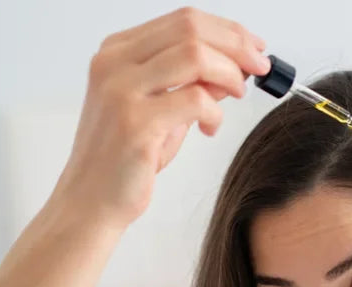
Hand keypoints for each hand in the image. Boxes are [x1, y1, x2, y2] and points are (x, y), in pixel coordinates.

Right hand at [47, 7, 270, 228]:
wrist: (91, 200)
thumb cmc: (125, 158)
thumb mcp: (164, 110)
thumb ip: (195, 83)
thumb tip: (238, 64)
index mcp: (117, 52)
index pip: (183, 20)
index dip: (228, 30)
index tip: (255, 46)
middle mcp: (114, 63)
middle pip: (191, 28)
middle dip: (237, 45)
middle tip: (260, 67)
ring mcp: (120, 90)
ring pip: (195, 55)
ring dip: (229, 73)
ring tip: (237, 94)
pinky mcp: (134, 121)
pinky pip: (195, 100)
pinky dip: (215, 112)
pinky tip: (210, 128)